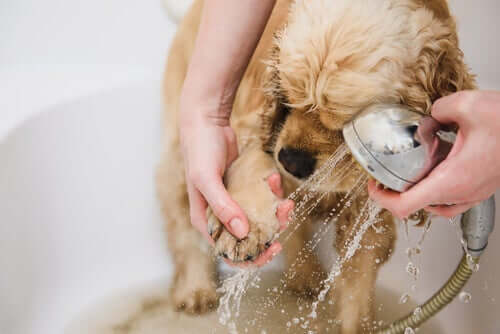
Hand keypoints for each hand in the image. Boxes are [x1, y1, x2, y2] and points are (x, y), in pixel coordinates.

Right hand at [180, 112, 292, 265]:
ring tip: (285, 200)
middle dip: (270, 230)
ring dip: (275, 212)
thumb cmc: (200, 152)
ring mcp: (233, 204)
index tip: (272, 248)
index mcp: (206, 221)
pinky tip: (272, 179)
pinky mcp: (244, 190)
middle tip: (284, 214)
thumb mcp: (207, 179)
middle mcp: (220, 217)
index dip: (251, 257)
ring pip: (259, 219)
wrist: (206, 124)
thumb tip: (242, 231)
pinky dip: (271, 193)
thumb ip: (223, 206)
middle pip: (249, 237)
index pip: (228, 252)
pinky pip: (262, 200)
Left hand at [368, 90, 499, 217]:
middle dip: (397, 190)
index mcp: (452, 180)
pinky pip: (451, 196)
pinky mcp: (481, 187)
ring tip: (410, 169)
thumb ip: (438, 110)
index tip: (373, 186)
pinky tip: (438, 162)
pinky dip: (436, 185)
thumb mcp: (466, 105)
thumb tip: (431, 115)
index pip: (405, 206)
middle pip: (417, 206)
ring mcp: (473, 193)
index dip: (382, 199)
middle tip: (387, 173)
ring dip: (418, 189)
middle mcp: (462, 193)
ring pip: (435, 204)